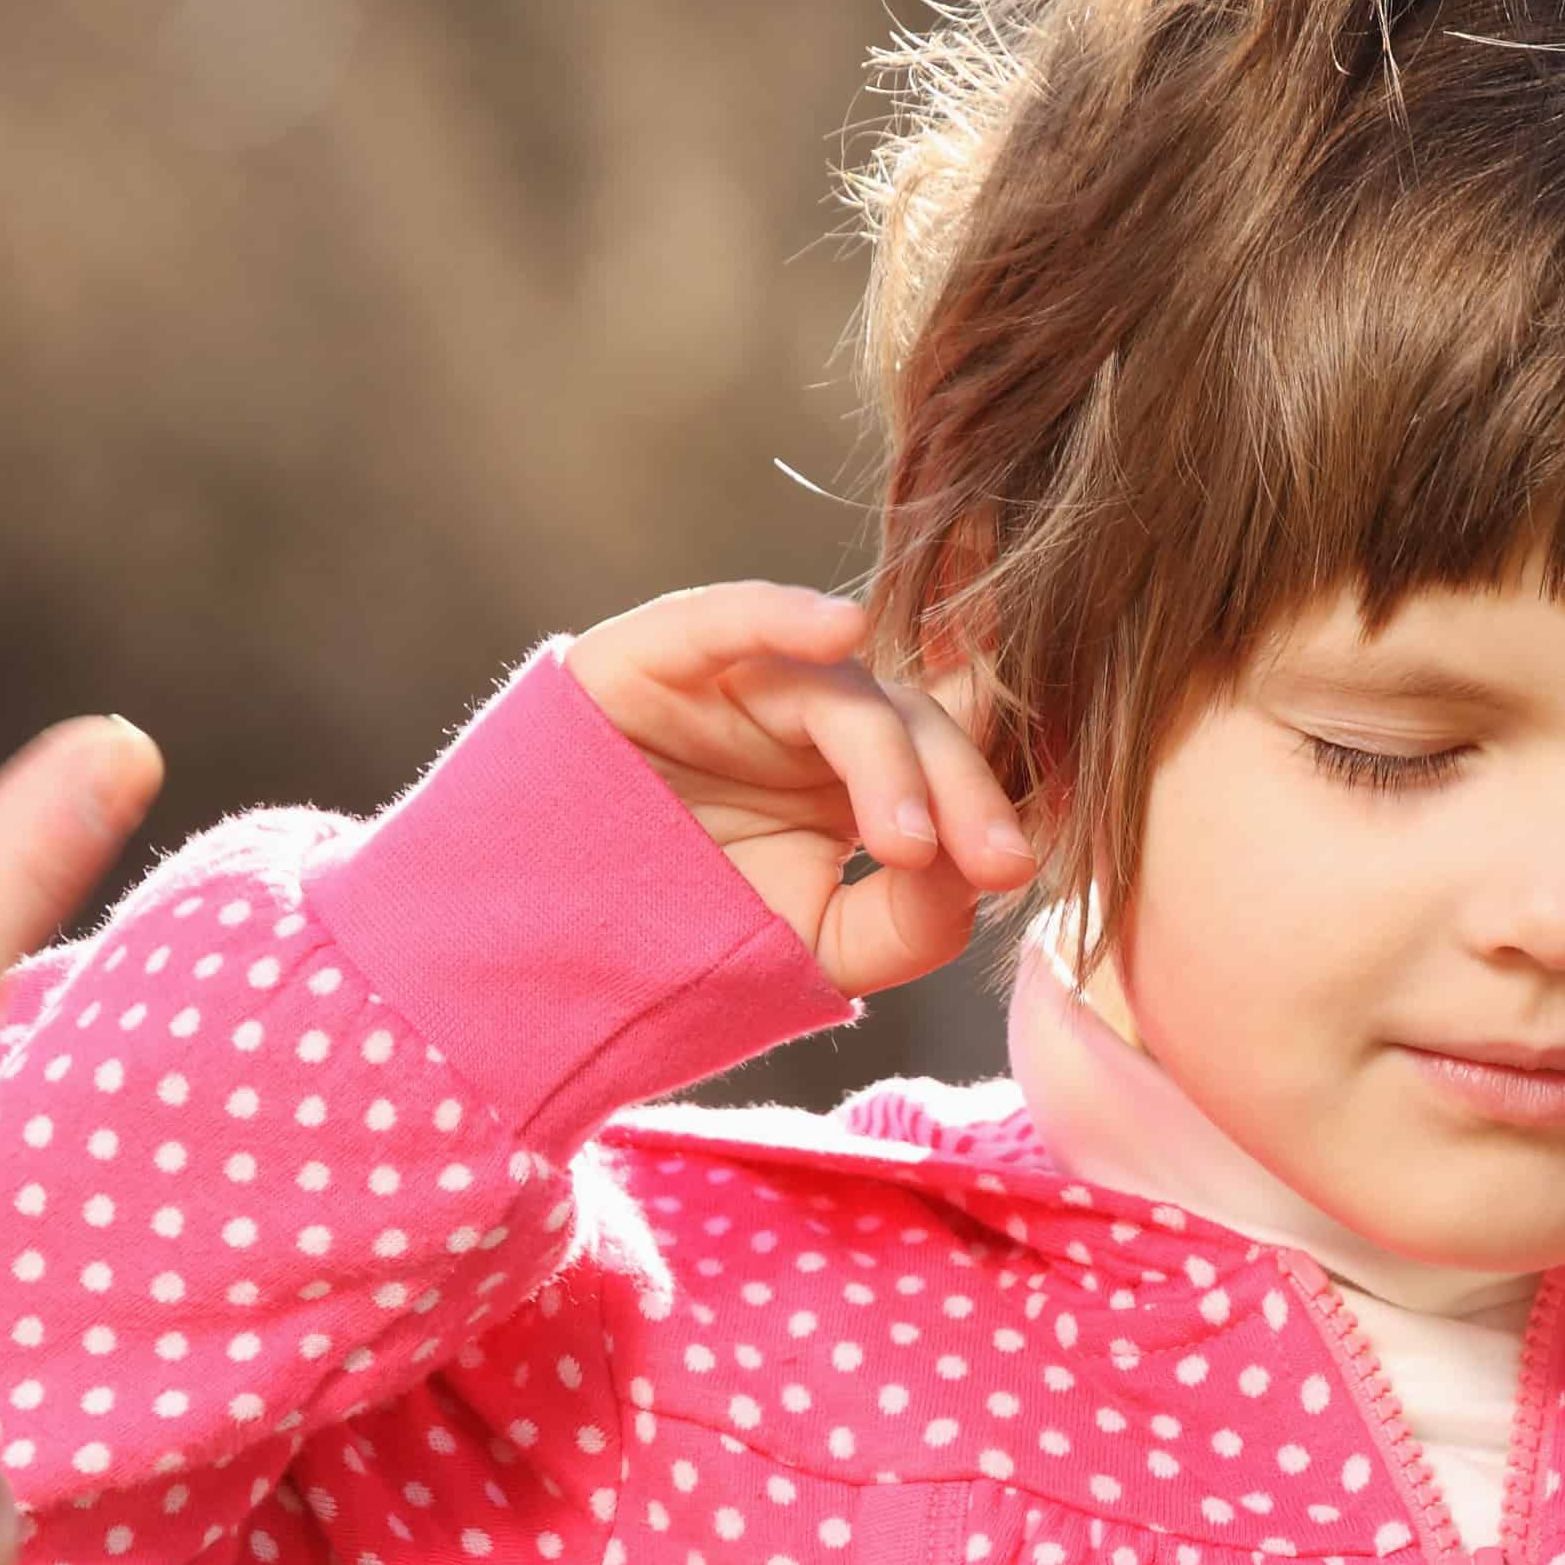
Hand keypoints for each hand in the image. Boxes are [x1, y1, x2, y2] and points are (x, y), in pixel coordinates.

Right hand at [565, 582, 1031, 996]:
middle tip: (998, 863)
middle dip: (966, 790)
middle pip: (919, 721)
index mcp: (863, 775)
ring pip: (846, 690)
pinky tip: (841, 629)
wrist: (533, 948)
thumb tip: (977, 872)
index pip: (956, 756)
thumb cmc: (681, 938)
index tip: (1032, 858)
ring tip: (908, 842)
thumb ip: (908, 920)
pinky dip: (785, 614)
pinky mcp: (663, 653)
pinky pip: (733, 616)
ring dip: (890, 758)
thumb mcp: (814, 950)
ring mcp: (744, 680)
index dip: (1004, 788)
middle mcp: (814, 716)